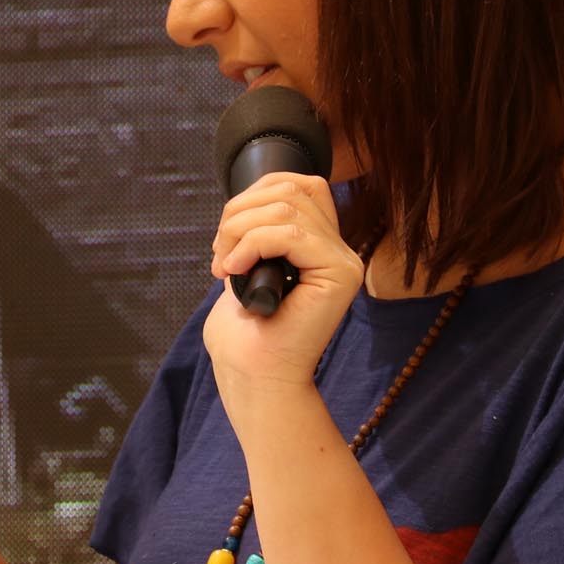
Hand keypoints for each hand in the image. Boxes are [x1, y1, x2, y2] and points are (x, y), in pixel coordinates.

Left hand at [203, 172, 360, 420]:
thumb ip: (256, 230)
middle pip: (292, 189)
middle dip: (240, 212)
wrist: (254, 378)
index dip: (253, 195)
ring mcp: (345, 261)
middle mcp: (341, 250)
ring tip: (224, 265)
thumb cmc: (246, 337)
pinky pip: (290, 234)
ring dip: (239, 229)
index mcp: (321, 245)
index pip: (299, 184)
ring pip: (287, 207)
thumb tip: (245, 204)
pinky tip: (233, 270)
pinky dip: (250, 244)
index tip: (225, 238)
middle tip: (218, 254)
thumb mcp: (246, 268)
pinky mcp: (341, 275)